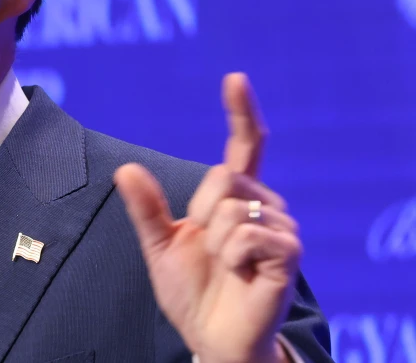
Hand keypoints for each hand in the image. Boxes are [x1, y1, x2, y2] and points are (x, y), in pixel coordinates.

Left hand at [114, 73, 299, 362]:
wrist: (212, 337)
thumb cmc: (192, 291)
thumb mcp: (159, 246)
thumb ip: (146, 209)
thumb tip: (125, 168)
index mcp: (234, 199)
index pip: (243, 147)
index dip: (240, 112)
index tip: (234, 78)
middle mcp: (263, 206)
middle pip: (225, 175)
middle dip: (203, 211)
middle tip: (209, 248)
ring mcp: (280, 229)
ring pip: (234, 207)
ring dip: (216, 242)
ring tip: (227, 267)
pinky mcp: (289, 254)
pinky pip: (248, 235)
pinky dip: (233, 257)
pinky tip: (241, 275)